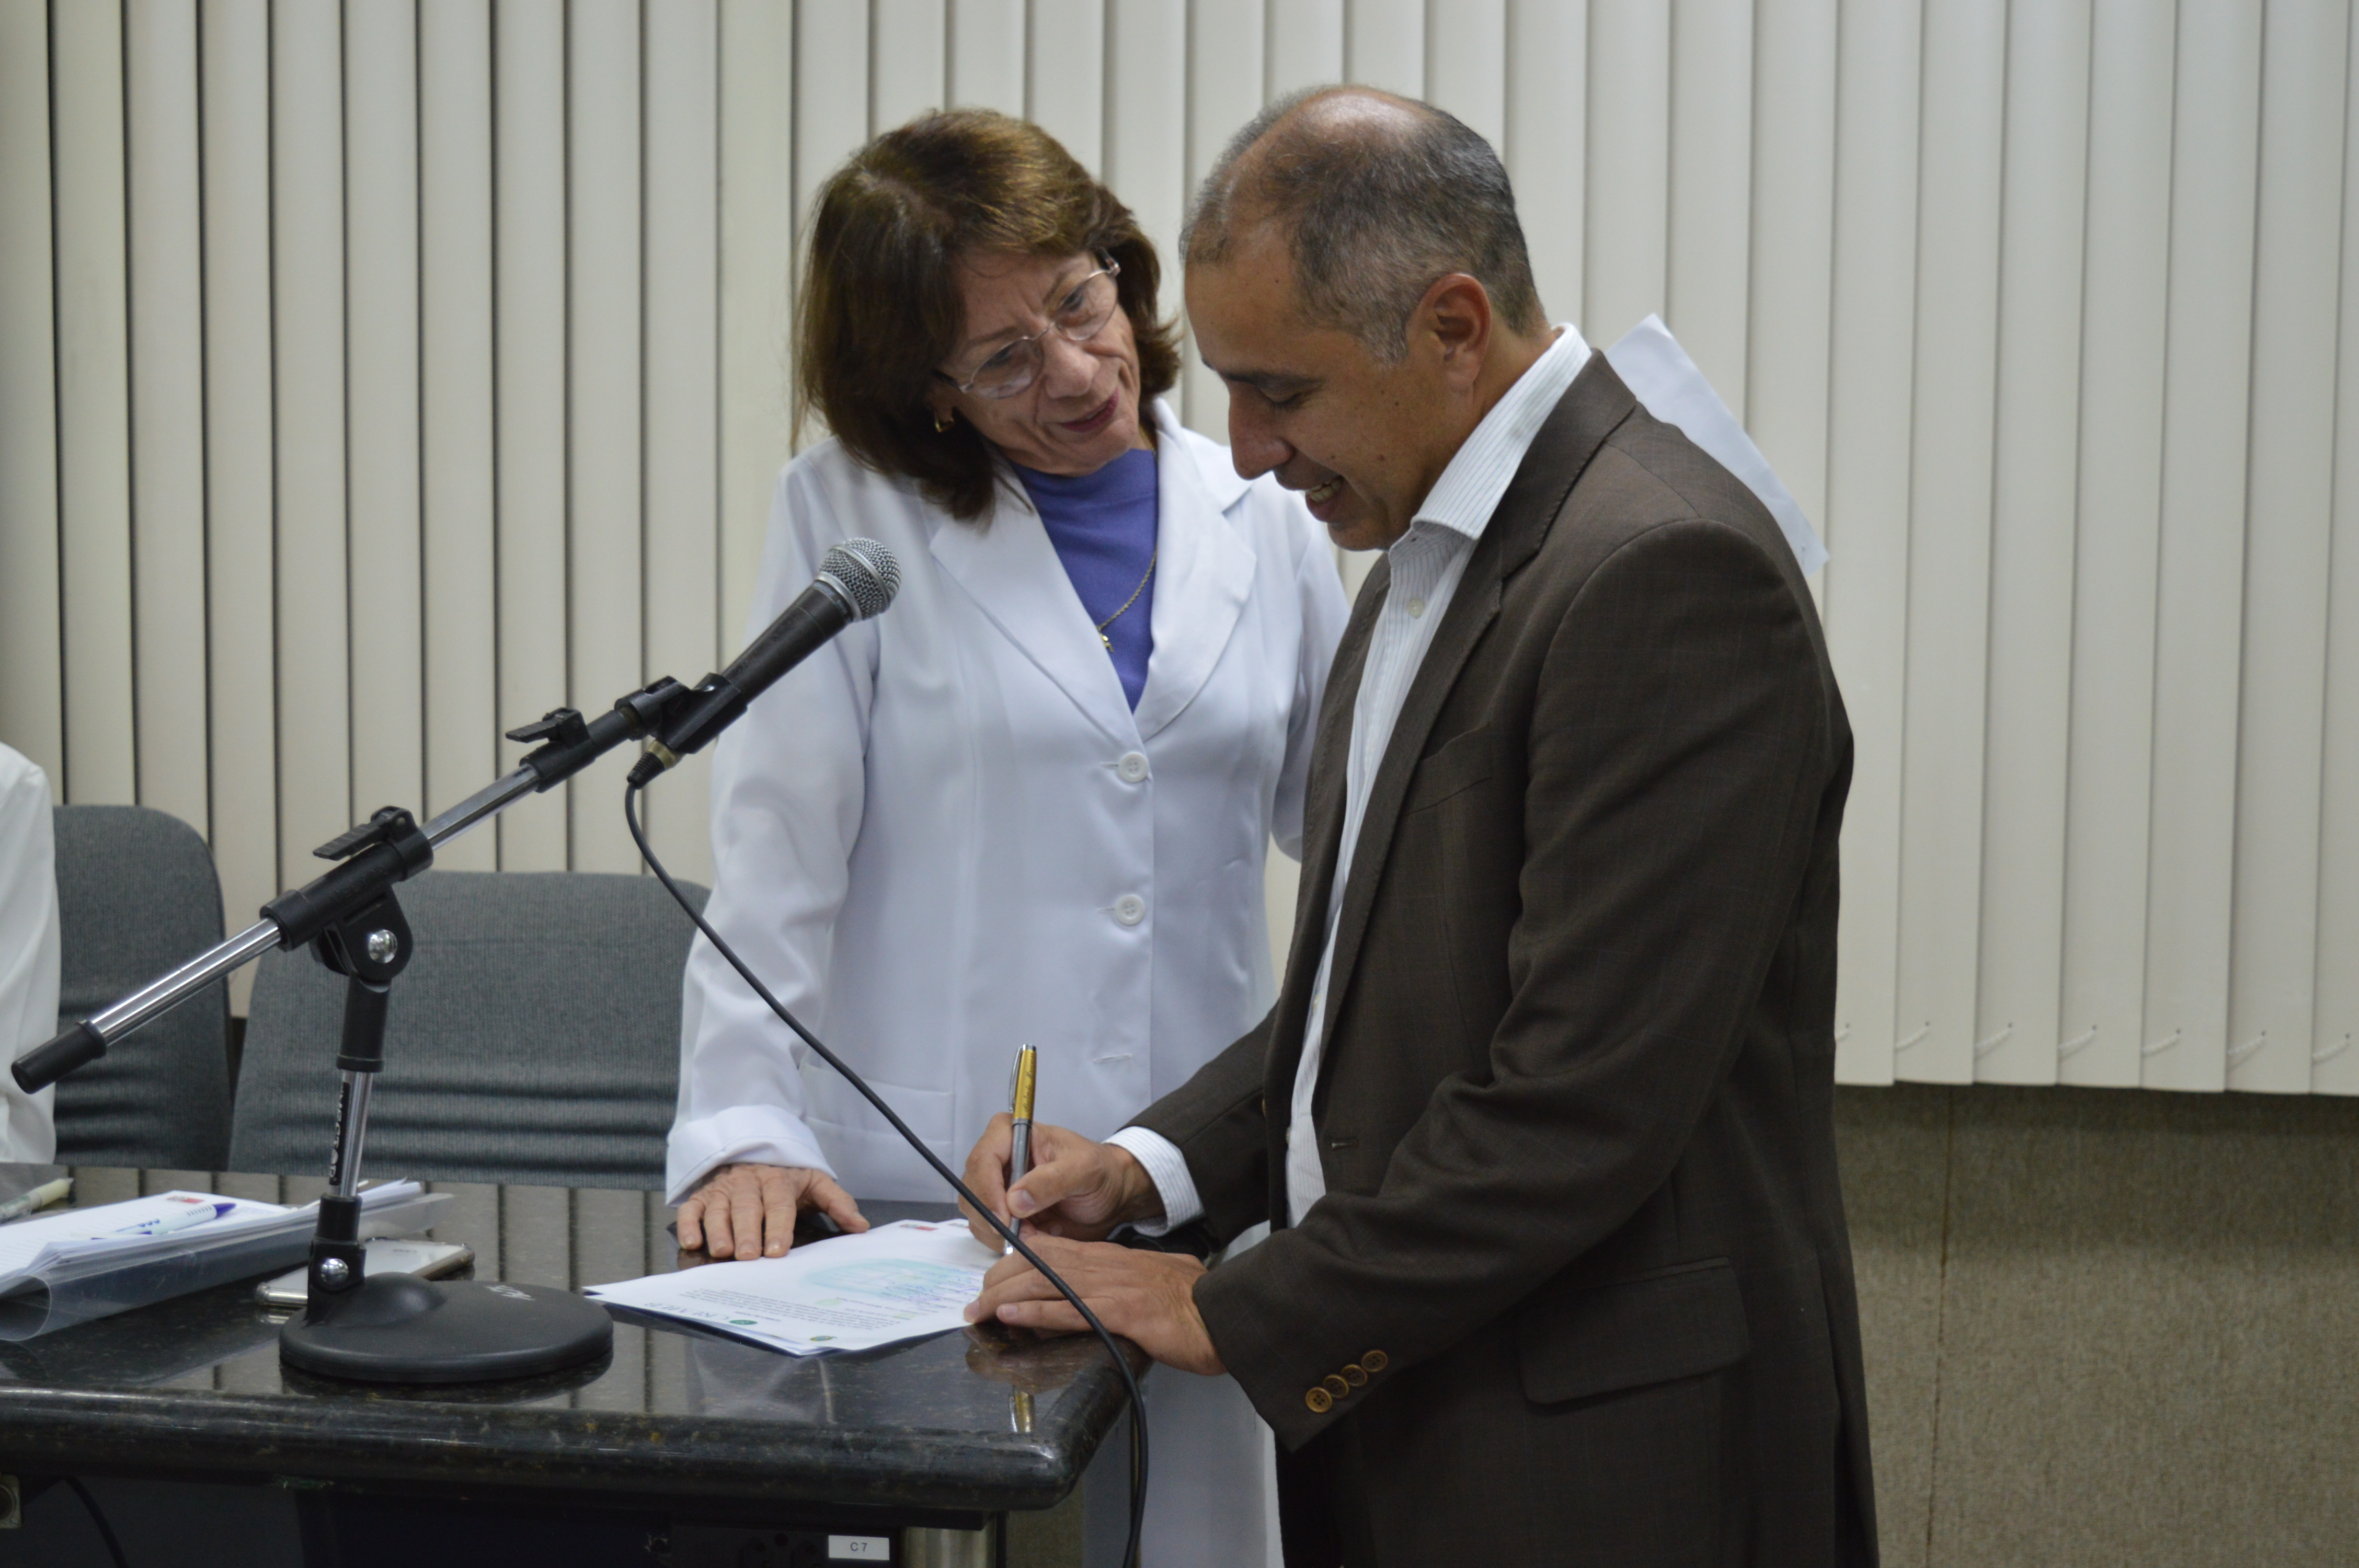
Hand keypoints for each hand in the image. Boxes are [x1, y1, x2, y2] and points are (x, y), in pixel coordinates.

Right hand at [676, 1163, 866, 1259]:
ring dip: (719, 1230)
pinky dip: (690, 1223)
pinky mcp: (704, 1195)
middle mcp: (749, 1183)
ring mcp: (724, 1188)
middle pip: (747, 1207)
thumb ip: (838, 1203)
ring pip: (719, 1208)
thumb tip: (860, 1227)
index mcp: (778, 1180)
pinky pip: (692, 1207)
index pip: (779, 1203)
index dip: (778, 1226)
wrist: (756, 1152)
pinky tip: (692, 1241)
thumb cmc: (787, 1177)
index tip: (777, 1250)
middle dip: (748, 1232)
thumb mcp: (816, 1183)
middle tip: (749, 1256)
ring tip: (722, 1252)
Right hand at [959, 1116, 1162, 1248]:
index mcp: (1011, 1133)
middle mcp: (997, 1158)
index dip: (987, 1191)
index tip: (1004, 1218)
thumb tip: (1014, 1200)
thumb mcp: (1083, 1170)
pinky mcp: (1002, 1212)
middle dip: (992, 1218)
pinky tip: (1034, 1239)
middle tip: (1020, 1236)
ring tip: (1036, 1236)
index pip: (983, 1159)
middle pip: (972, 1189)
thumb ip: (1052, 1181)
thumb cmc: (1100, 1171)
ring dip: (1000, 1233)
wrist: (1111, 1195)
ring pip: (977, 1214)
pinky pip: (989, 1231)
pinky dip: (1007, 1241)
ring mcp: (996, 1187)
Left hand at [963, 1233, 1223, 1375]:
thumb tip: (1111, 1290)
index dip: (1013, 1263)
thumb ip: (1125, 1280)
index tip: (993, 1281)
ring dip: (1004, 1297)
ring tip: (977, 1311)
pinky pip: (1068, 1310)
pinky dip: (1034, 1312)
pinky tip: (1010, 1316)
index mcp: (1108, 1257)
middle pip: (1036, 1262)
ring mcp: (1110, 1287)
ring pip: (1043, 1283)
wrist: (1221, 1312)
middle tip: (974, 1303)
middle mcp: (1103, 1265)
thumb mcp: (1151, 1278)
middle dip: (998, 1281)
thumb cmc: (1191, 1300)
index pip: (1048, 1250)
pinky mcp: (1120, 1312)